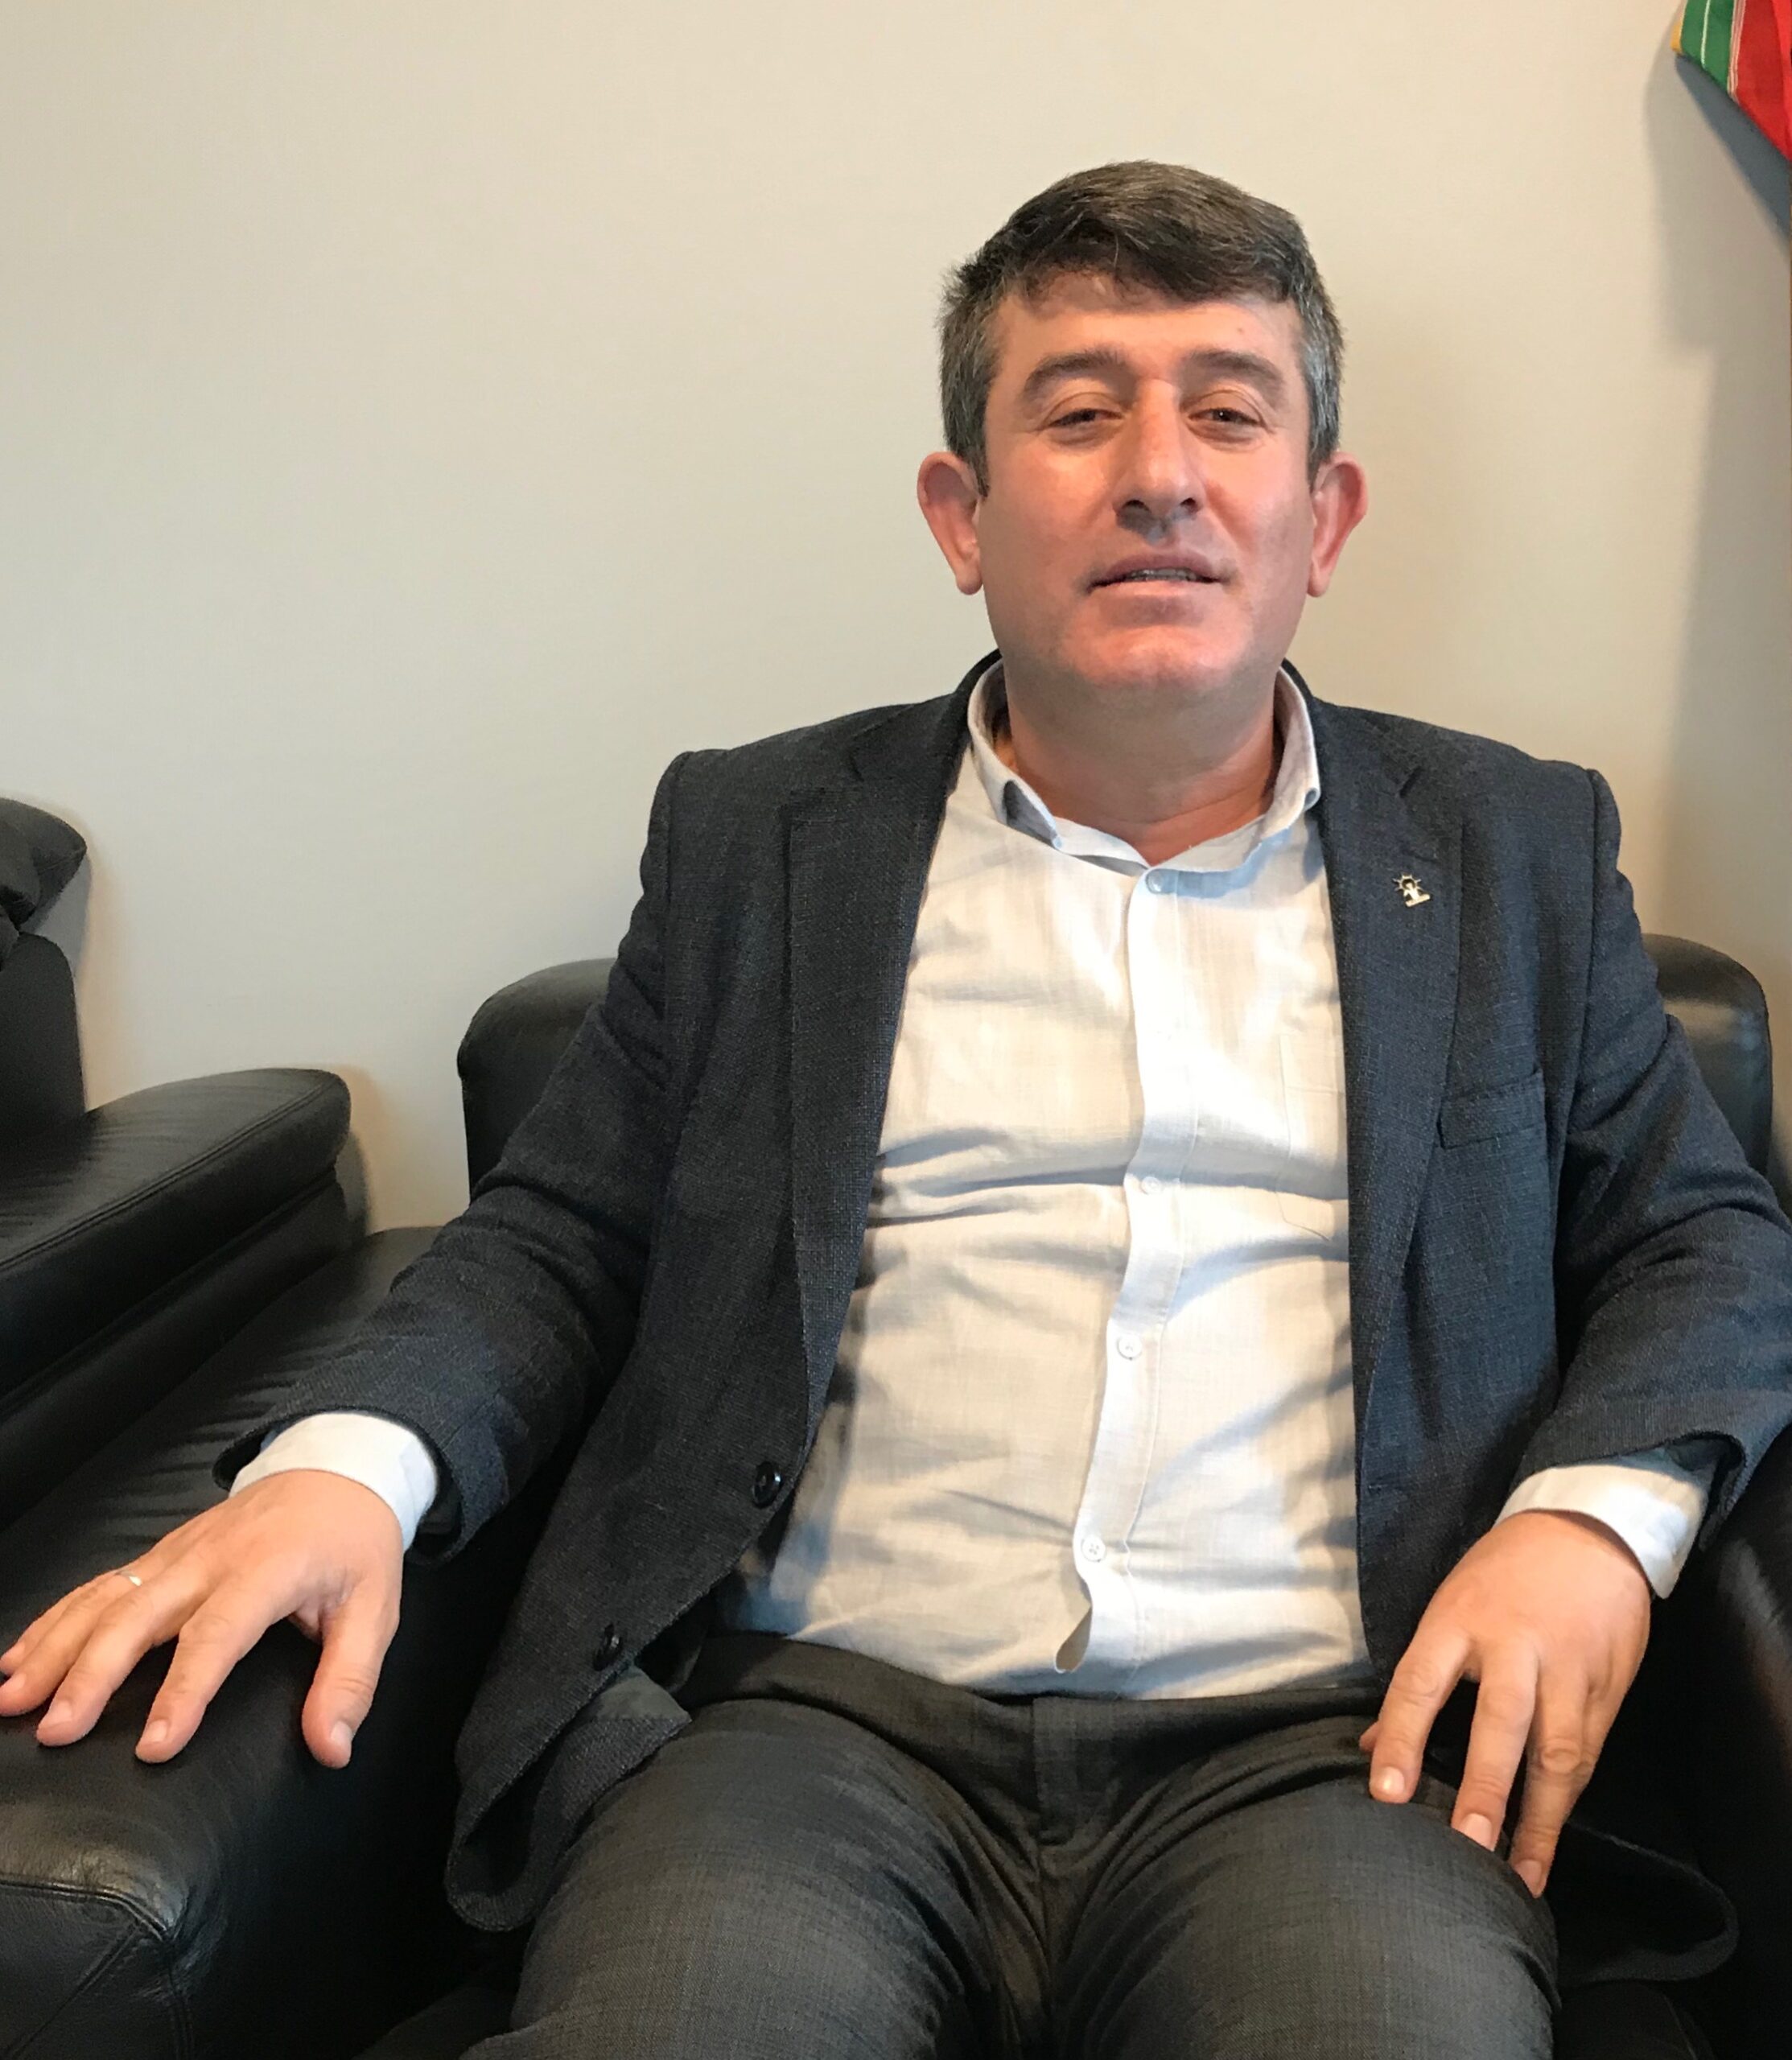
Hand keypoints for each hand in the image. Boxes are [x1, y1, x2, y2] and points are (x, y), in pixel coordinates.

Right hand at [0, 1470, 401, 1766]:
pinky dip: (52, 1621)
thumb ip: (351, 1679)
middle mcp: (210, 1559)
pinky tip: (16, 1659)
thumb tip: (332, 1748)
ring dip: (54, 1649)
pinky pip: (97, 1587)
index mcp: (268, 1570)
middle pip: (140, 1615)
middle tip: (55, 1731)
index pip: (219, 1633)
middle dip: (92, 1675)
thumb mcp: (376, 1608)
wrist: (336, 1470)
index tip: (154, 1747)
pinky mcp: (158, 1554)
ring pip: (104, 1599)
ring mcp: (176, 1553)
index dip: (185, 1691)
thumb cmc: (354, 1546)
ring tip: (11, 1701)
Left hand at [1360, 1508, 1650, 1896]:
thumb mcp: (1448, 1605)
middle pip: (1500, 1723)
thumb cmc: (1504, 1573)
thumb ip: (1418, 1678)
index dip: (1401, 1738)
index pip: (1420, 1684)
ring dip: (1538, 1819)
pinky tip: (1551, 1839)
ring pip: (1557, 1752)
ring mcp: (1568, 1670)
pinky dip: (1569, 1801)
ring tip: (1519, 1876)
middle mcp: (1515, 1647)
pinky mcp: (1608, 1689)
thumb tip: (1372, 1747)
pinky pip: (1588, 1753)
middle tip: (1467, 1847)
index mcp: (1459, 1620)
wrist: (1591, 1531)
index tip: (1387, 1794)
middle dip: (1484, 1787)